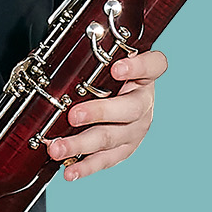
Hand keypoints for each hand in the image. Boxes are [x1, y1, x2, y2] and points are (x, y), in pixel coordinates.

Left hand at [46, 49, 166, 180]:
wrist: (118, 96)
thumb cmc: (106, 73)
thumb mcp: (104, 60)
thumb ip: (94, 54)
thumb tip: (68, 40)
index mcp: (144, 75)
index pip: (154, 65)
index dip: (138, 67)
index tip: (116, 68)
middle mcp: (143, 102)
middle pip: (130, 109)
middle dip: (99, 112)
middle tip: (73, 116)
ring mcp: (136, 129)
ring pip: (112, 138)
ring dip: (81, 144)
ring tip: (57, 149)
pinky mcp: (125, 149)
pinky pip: (106, 159)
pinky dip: (85, 166)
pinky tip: (69, 171)